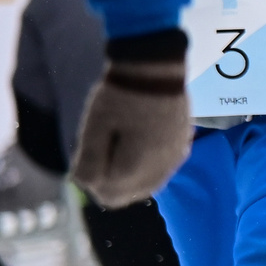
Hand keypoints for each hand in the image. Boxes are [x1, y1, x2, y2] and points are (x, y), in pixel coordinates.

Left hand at [72, 56, 192, 207]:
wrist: (155, 69)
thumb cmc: (119, 97)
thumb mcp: (94, 128)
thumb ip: (88, 161)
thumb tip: (84, 184)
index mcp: (137, 166)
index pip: (108, 195)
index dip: (92, 181)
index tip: (86, 158)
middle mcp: (160, 169)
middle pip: (128, 196)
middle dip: (109, 182)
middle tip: (99, 153)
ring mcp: (174, 160)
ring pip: (146, 186)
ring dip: (128, 177)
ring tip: (117, 148)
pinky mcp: (181, 149)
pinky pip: (160, 172)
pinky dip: (145, 168)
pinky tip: (137, 147)